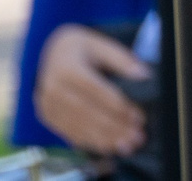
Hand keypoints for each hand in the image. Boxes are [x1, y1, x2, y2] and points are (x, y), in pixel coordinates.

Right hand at [34, 24, 149, 156]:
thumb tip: (144, 76)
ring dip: (104, 140)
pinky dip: (91, 142)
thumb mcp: (102, 44)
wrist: (52, 53)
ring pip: (78, 127)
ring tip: (127, 146)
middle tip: (137, 138)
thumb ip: (123, 59)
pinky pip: (70, 134)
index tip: (139, 117)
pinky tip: (109, 147)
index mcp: (67, 68)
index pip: (96, 91)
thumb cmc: (83, 49)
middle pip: (87, 113)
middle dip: (114, 128)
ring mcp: (47, 106)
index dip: (118, 106)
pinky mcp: (48, 117)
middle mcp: (53, 89)